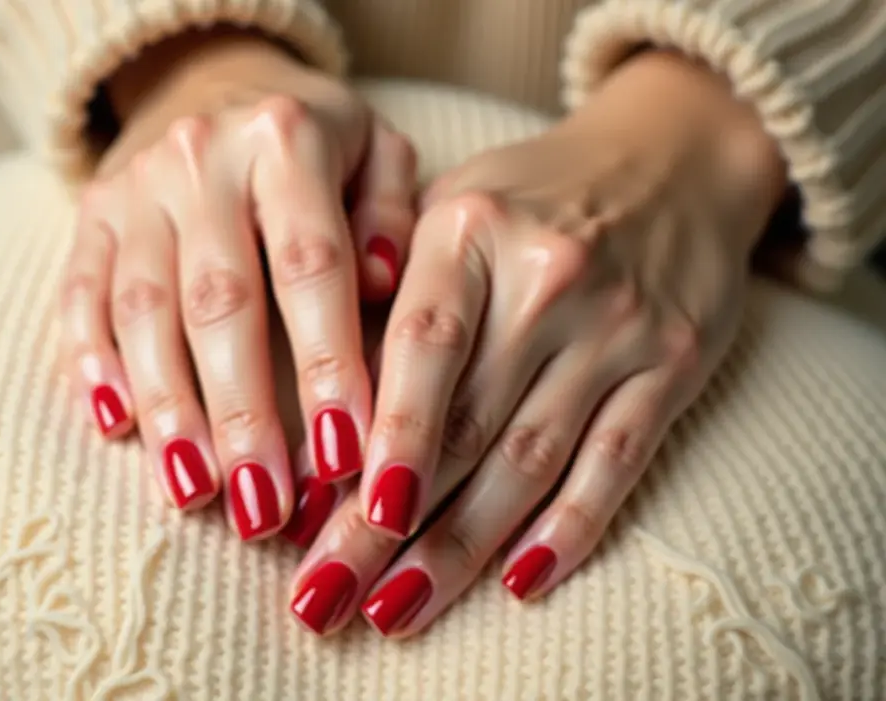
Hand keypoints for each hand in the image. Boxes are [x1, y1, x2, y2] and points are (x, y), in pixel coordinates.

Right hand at [58, 30, 416, 539]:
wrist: (215, 81)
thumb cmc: (319, 143)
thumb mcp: (379, 154)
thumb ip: (393, 216)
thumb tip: (383, 289)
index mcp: (286, 141)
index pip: (311, 267)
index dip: (327, 365)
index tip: (348, 455)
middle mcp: (201, 159)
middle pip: (220, 303)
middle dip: (242, 414)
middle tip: (265, 508)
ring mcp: (135, 188)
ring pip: (143, 310)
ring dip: (169, 409)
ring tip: (194, 492)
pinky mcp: (89, 215)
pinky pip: (78, 294)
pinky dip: (91, 364)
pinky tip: (114, 427)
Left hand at [287, 52, 786, 635]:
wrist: (672, 159)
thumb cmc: (530, 196)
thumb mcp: (451, 210)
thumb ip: (390, 294)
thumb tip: (322, 420)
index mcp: (470, 229)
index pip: (417, 349)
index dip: (375, 439)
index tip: (318, 518)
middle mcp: (547, 277)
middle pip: (461, 424)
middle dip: (387, 525)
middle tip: (327, 595)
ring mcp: (618, 325)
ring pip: (530, 459)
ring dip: (460, 546)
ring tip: (399, 608)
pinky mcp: (673, 364)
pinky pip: (617, 462)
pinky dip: (569, 528)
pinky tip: (520, 581)